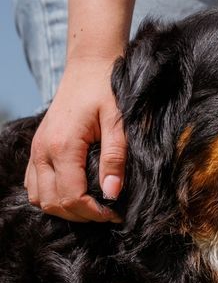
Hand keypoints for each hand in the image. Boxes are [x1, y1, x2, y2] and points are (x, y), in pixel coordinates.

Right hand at [25, 57, 124, 221]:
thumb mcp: (119, 123)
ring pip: (39, 197)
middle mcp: (43, 151)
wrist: (89, 67)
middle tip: (108, 214)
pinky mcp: (37, 149)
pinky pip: (34, 184)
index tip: (117, 215)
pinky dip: (52, 196)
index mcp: (63, 146)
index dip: (94, 212)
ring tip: (93, 207)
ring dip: (64, 209)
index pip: (71, 195)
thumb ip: (115, 158)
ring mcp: (36, 150)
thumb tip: (112, 194)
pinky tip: (76, 194)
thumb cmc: (107, 91)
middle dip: (81, 215)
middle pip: (53, 202)